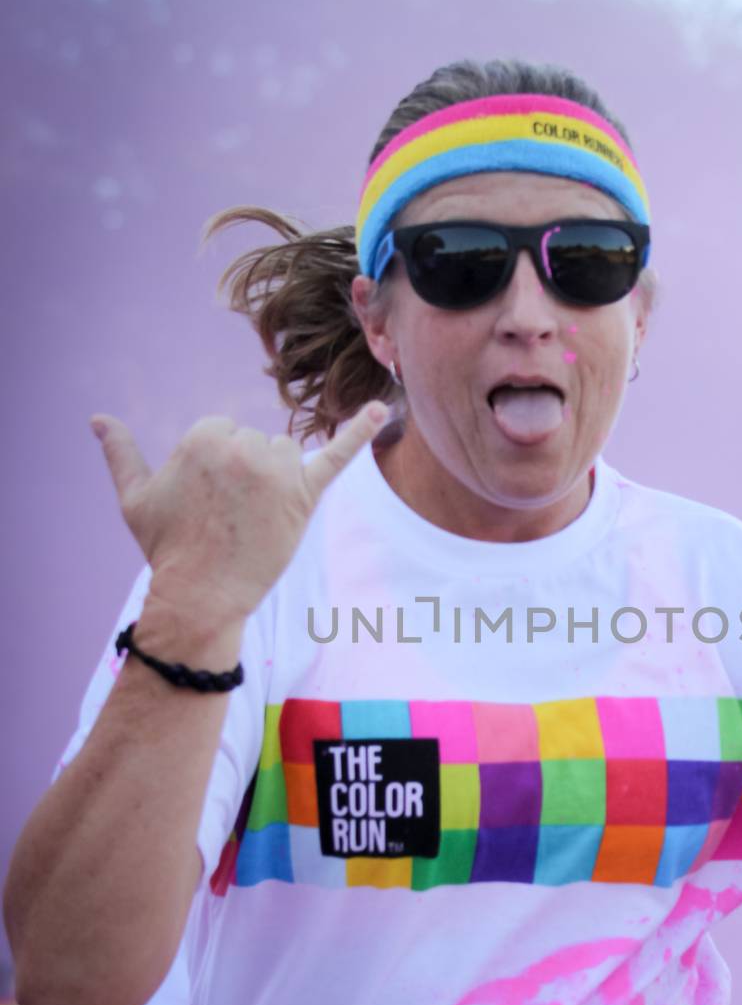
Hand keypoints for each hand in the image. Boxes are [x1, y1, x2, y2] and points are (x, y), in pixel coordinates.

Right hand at [91, 401, 388, 629]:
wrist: (202, 596)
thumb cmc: (168, 548)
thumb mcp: (135, 498)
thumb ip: (121, 453)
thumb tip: (97, 419)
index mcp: (204, 436)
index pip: (223, 433)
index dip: (215, 470)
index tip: (207, 502)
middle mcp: (244, 447)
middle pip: (256, 443)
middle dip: (245, 476)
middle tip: (229, 517)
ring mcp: (277, 472)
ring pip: (287, 454)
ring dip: (277, 479)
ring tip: (255, 517)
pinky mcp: (306, 497)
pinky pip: (337, 457)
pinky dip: (361, 431)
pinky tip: (381, 409)